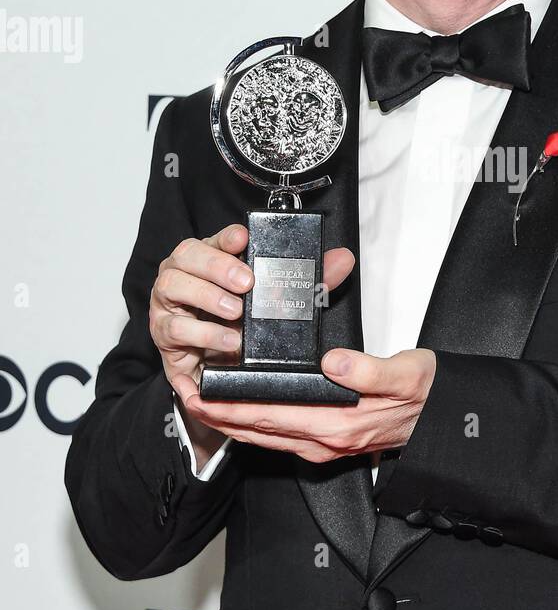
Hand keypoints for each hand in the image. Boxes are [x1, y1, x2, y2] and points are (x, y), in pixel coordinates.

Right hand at [150, 223, 355, 404]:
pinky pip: (174, 329)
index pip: (214, 238)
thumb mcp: (277, 303)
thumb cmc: (241, 327)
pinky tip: (227, 341)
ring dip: (206, 297)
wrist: (217, 373)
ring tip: (236, 313)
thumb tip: (342, 259)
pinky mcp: (163, 335)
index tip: (244, 239)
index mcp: (209, 260)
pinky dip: (202, 334)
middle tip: (246, 282)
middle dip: (216, 265)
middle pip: (186, 255)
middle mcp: (183, 275)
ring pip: (172, 285)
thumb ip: (308, 279)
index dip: (226, 237)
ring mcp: (168, 304)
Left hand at [177, 346, 437, 465]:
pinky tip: (245, 418)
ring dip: (233, 424)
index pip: (269, 415)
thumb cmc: (426, 395)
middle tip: (186, 398)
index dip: (231, 406)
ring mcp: (326, 446)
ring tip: (203, 407)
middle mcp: (326, 441)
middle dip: (220, 416)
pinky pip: (282, 438)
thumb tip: (333, 362)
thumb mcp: (406, 373)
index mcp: (337, 424)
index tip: (200, 394)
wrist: (445, 421)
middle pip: (259, 430)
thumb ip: (369, 369)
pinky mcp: (331, 443)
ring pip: (267, 437)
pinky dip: (256, 428)